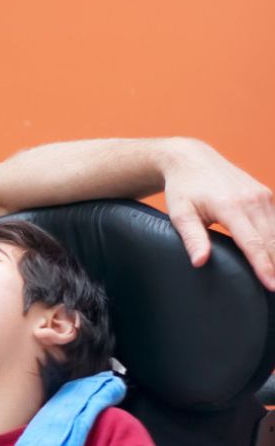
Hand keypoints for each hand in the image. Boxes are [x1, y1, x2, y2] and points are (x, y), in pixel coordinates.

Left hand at [161, 139, 274, 289]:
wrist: (191, 160)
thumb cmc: (182, 189)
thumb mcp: (180, 214)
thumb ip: (192, 238)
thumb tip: (200, 262)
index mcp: (230, 205)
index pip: (252, 242)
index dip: (263, 266)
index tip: (271, 285)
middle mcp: (253, 199)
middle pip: (272, 239)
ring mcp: (263, 196)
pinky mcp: (266, 195)